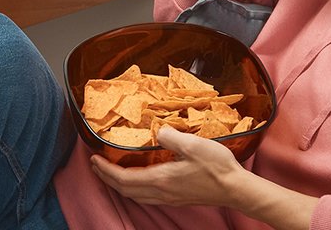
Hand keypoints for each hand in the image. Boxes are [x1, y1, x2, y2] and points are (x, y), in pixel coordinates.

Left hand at [90, 126, 244, 207]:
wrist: (236, 188)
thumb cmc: (217, 167)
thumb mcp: (192, 144)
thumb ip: (170, 136)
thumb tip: (157, 131)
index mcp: (160, 179)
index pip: (123, 179)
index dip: (105, 171)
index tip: (93, 159)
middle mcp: (161, 192)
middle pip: (125, 190)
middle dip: (107, 178)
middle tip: (95, 165)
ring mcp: (169, 197)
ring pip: (135, 195)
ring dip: (119, 184)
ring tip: (110, 172)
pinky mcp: (177, 198)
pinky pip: (147, 196)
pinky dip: (134, 188)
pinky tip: (137, 180)